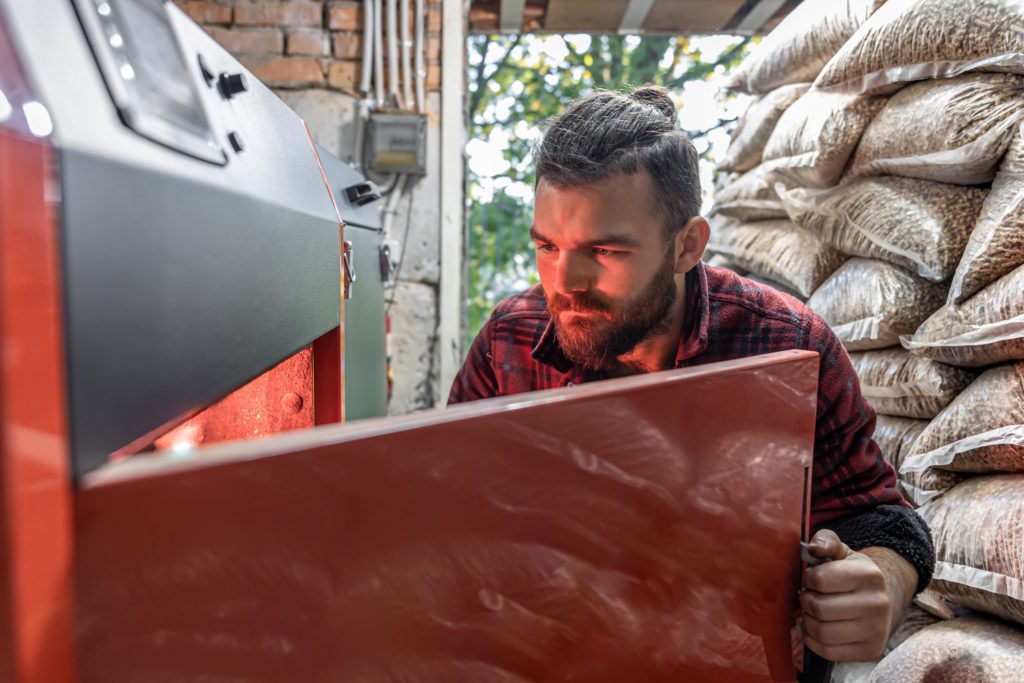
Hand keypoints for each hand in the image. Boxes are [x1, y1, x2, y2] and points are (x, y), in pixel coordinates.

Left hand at [799, 530, 912, 661]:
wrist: (884, 601)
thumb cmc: (854, 575)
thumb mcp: (843, 552)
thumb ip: (826, 541)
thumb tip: (814, 547)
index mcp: (869, 575)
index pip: (820, 579)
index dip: (809, 579)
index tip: (813, 579)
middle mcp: (877, 604)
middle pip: (818, 608)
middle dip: (805, 601)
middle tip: (809, 596)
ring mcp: (876, 630)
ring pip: (821, 632)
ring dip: (807, 621)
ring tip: (812, 612)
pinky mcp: (870, 651)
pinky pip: (827, 651)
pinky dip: (813, 640)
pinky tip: (817, 628)